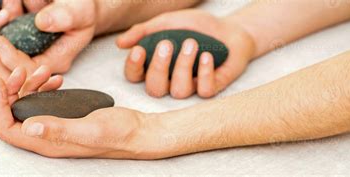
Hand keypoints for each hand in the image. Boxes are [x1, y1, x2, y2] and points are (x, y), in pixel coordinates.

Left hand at [0, 0, 97, 79]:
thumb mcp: (81, 11)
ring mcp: (24, 48)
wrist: (80, 6)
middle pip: (5, 70)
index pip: (27, 71)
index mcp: (55, 60)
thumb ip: (65, 17)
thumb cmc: (83, 10)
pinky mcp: (15, 36)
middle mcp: (37, 58)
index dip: (9, 59)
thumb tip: (42, 23)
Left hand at [0, 66, 166, 158]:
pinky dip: (45, 88)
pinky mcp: (67, 118)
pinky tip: (56, 79)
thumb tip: (28, 127)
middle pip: (15, 116)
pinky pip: (46, 103)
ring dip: (29, 87)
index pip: (8, 130)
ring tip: (42, 72)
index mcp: (48, 144)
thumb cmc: (119, 134)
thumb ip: (59, 129)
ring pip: (30, 107)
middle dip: (13, 91)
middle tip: (22, 71)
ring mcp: (58, 127)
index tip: (1, 82)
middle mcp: (49, 138)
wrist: (139, 131)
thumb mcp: (90, 129)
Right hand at [117, 10, 255, 98]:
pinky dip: (205, 73)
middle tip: (167, 44)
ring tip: (192, 43)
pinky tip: (207, 55)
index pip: (135, 76)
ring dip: (183, 67)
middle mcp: (170, 81)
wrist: (229, 29)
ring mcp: (190, 86)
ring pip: (179, 91)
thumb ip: (144, 31)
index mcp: (155, 65)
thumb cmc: (196, 27)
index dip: (133, 67)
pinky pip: (204, 91)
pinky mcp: (211, 88)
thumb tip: (120, 44)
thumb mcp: (167, 21)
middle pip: (154, 89)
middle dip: (158, 67)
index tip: (139, 50)